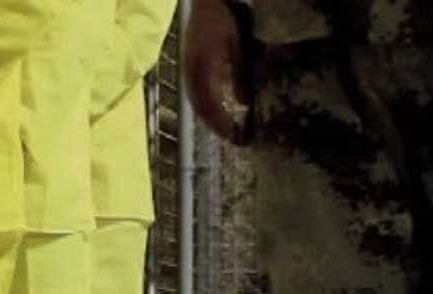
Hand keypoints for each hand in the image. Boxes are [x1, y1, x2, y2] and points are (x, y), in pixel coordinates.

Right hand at [184, 0, 251, 142]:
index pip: (212, 106)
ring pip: (196, 103)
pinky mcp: (188, 66)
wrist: (205, 0)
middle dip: (216, 126)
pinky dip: (204, 107)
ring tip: (223, 130)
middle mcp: (192, 73)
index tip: (236, 137)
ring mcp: (187, 70)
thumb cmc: (225, 18)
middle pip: (201, 109)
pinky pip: (194, 93)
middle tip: (232, 140)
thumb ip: (240, 73)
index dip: (223, 124)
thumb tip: (245, 103)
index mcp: (204, 69)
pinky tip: (213, 111)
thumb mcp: (238, 44)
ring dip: (209, 119)